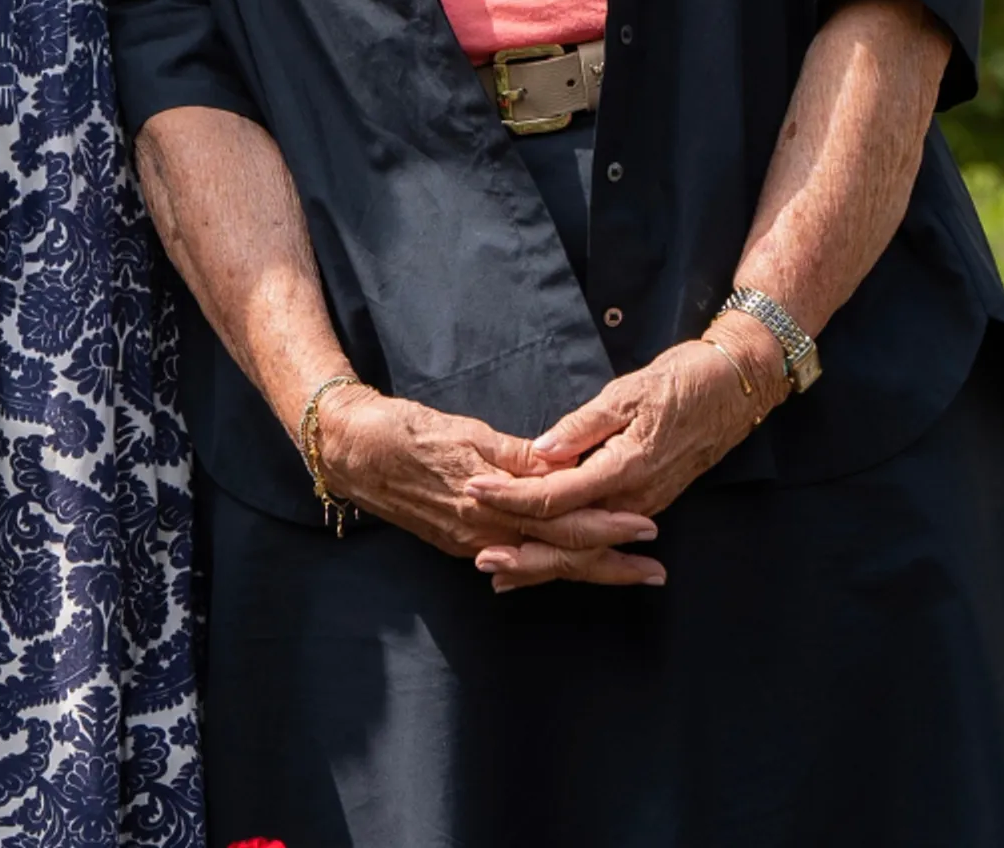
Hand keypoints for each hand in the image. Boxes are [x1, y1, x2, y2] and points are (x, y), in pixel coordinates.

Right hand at [320, 390, 666, 587]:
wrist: (348, 452)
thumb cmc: (403, 432)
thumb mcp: (465, 433)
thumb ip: (516, 456)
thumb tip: (563, 466)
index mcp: (488, 504)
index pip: (560, 523)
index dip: (606, 528)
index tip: (646, 530)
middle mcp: (482, 534)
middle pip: (558, 555)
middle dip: (610, 565)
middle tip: (656, 570)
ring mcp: (469, 542)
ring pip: (540, 562)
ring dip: (585, 569)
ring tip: (627, 572)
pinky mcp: (458, 541)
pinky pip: (514, 560)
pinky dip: (545, 567)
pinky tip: (563, 570)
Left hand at [467, 337, 765, 544]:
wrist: (734, 390)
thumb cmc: (680, 383)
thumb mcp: (626, 393)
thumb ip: (583, 426)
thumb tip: (542, 451)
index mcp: (624, 467)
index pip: (557, 495)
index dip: (512, 497)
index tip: (474, 491)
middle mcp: (634, 497)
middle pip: (571, 538)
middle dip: (524, 553)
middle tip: (480, 560)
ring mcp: (643, 505)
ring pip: (587, 547)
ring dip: (544, 562)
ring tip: (503, 574)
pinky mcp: (646, 503)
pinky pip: (602, 538)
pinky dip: (570, 552)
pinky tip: (545, 557)